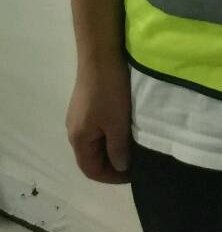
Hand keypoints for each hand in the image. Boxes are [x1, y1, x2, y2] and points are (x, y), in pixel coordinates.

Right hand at [66, 56, 131, 183]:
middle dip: (113, 162)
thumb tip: (120, 167)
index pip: (91, 170)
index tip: (133, 174)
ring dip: (114, 146)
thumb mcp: (117, 123)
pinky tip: (126, 126)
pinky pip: (98, 127)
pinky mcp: (87, 103)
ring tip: (134, 145)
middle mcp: (74, 130)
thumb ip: (118, 148)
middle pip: (92, 156)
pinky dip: (111, 132)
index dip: (111, 177)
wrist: (101, 54)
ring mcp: (80, 115)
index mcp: (78, 139)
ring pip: (96, 141)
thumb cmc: (109, 91)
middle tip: (137, 161)